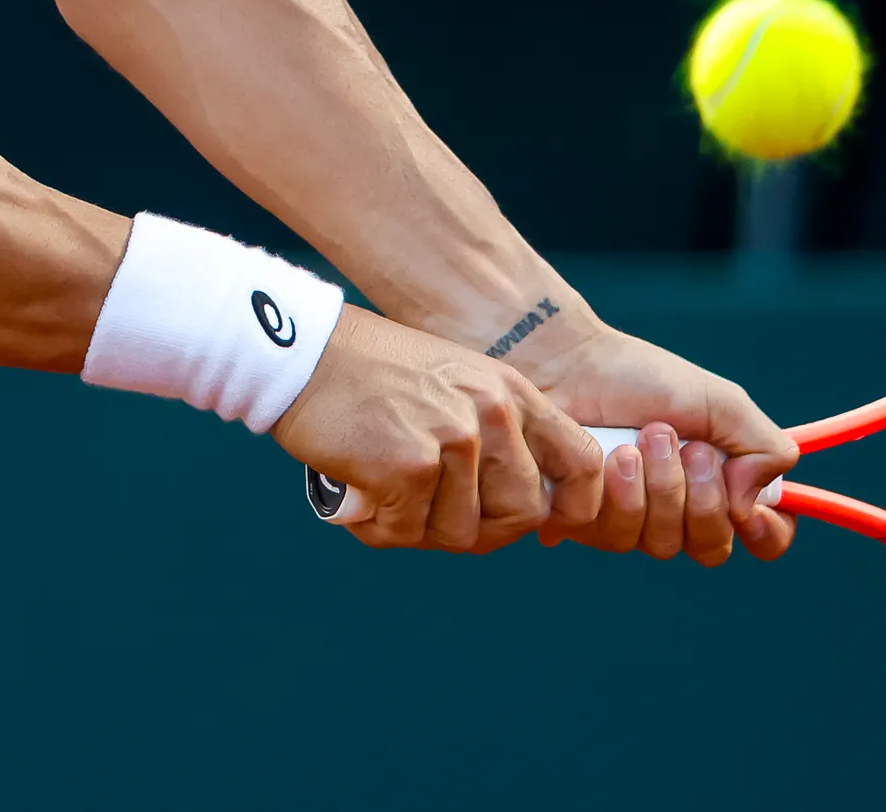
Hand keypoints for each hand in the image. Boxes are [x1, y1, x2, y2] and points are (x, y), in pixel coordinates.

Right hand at [274, 308, 608, 552]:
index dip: (570, 506)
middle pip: (523, 514)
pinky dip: (378, 526)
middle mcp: (493, 413)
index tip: (540, 521)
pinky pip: (408, 532)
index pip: (583, 463)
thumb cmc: (371, 374)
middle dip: (479, 530)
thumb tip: (526, 513)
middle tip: (430, 513)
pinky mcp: (410, 466)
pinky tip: (358, 495)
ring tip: (384, 494)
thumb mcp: (456, 384)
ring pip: (460, 533)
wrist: (302, 353)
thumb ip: (495, 435)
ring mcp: (454, 439)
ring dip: (417, 528)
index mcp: (512, 392)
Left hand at [503, 319, 797, 565]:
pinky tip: (612, 456)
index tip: (754, 513)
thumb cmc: (640, 377)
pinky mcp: (589, 523)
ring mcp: (632, 520)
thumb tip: (753, 505)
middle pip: (712, 548)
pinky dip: (621, 493)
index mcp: (718, 481)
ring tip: (641, 438)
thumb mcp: (720, 401)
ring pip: (664, 544)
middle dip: (702, 496)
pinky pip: (618, 537)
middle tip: (683, 445)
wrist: (568, 364)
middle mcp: (678, 510)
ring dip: (660, 486)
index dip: (767, 535)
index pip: (761, 537)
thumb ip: (762, 448)